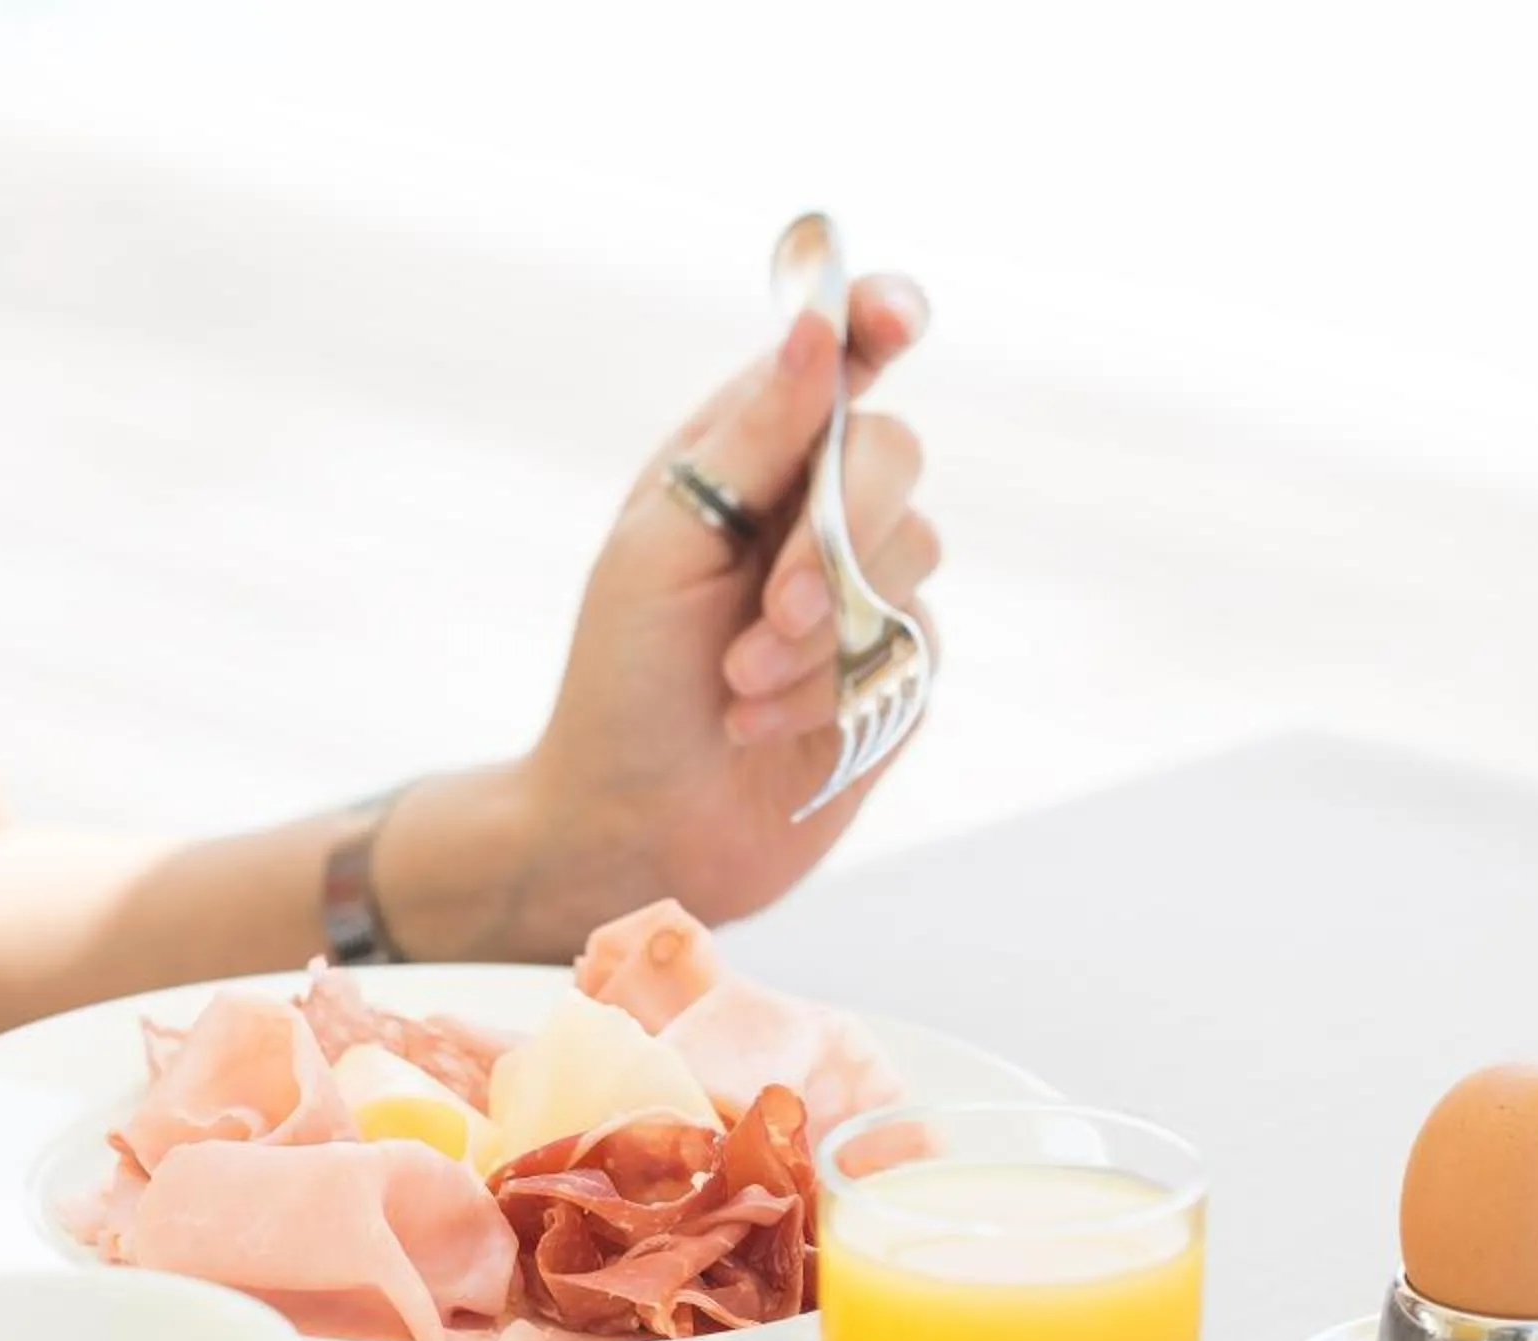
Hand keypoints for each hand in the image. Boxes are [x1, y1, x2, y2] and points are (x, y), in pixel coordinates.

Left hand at [513, 275, 940, 942]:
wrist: (632, 825)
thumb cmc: (623, 681)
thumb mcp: (662, 547)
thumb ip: (751, 441)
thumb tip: (822, 330)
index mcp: (748, 456)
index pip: (840, 359)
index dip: (878, 320)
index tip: (895, 318)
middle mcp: (816, 510)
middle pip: (896, 453)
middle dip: (840, 530)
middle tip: (773, 608)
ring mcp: (866, 591)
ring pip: (915, 553)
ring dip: (819, 629)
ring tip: (737, 685)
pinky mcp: (897, 674)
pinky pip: (912, 649)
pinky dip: (828, 690)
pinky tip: (757, 726)